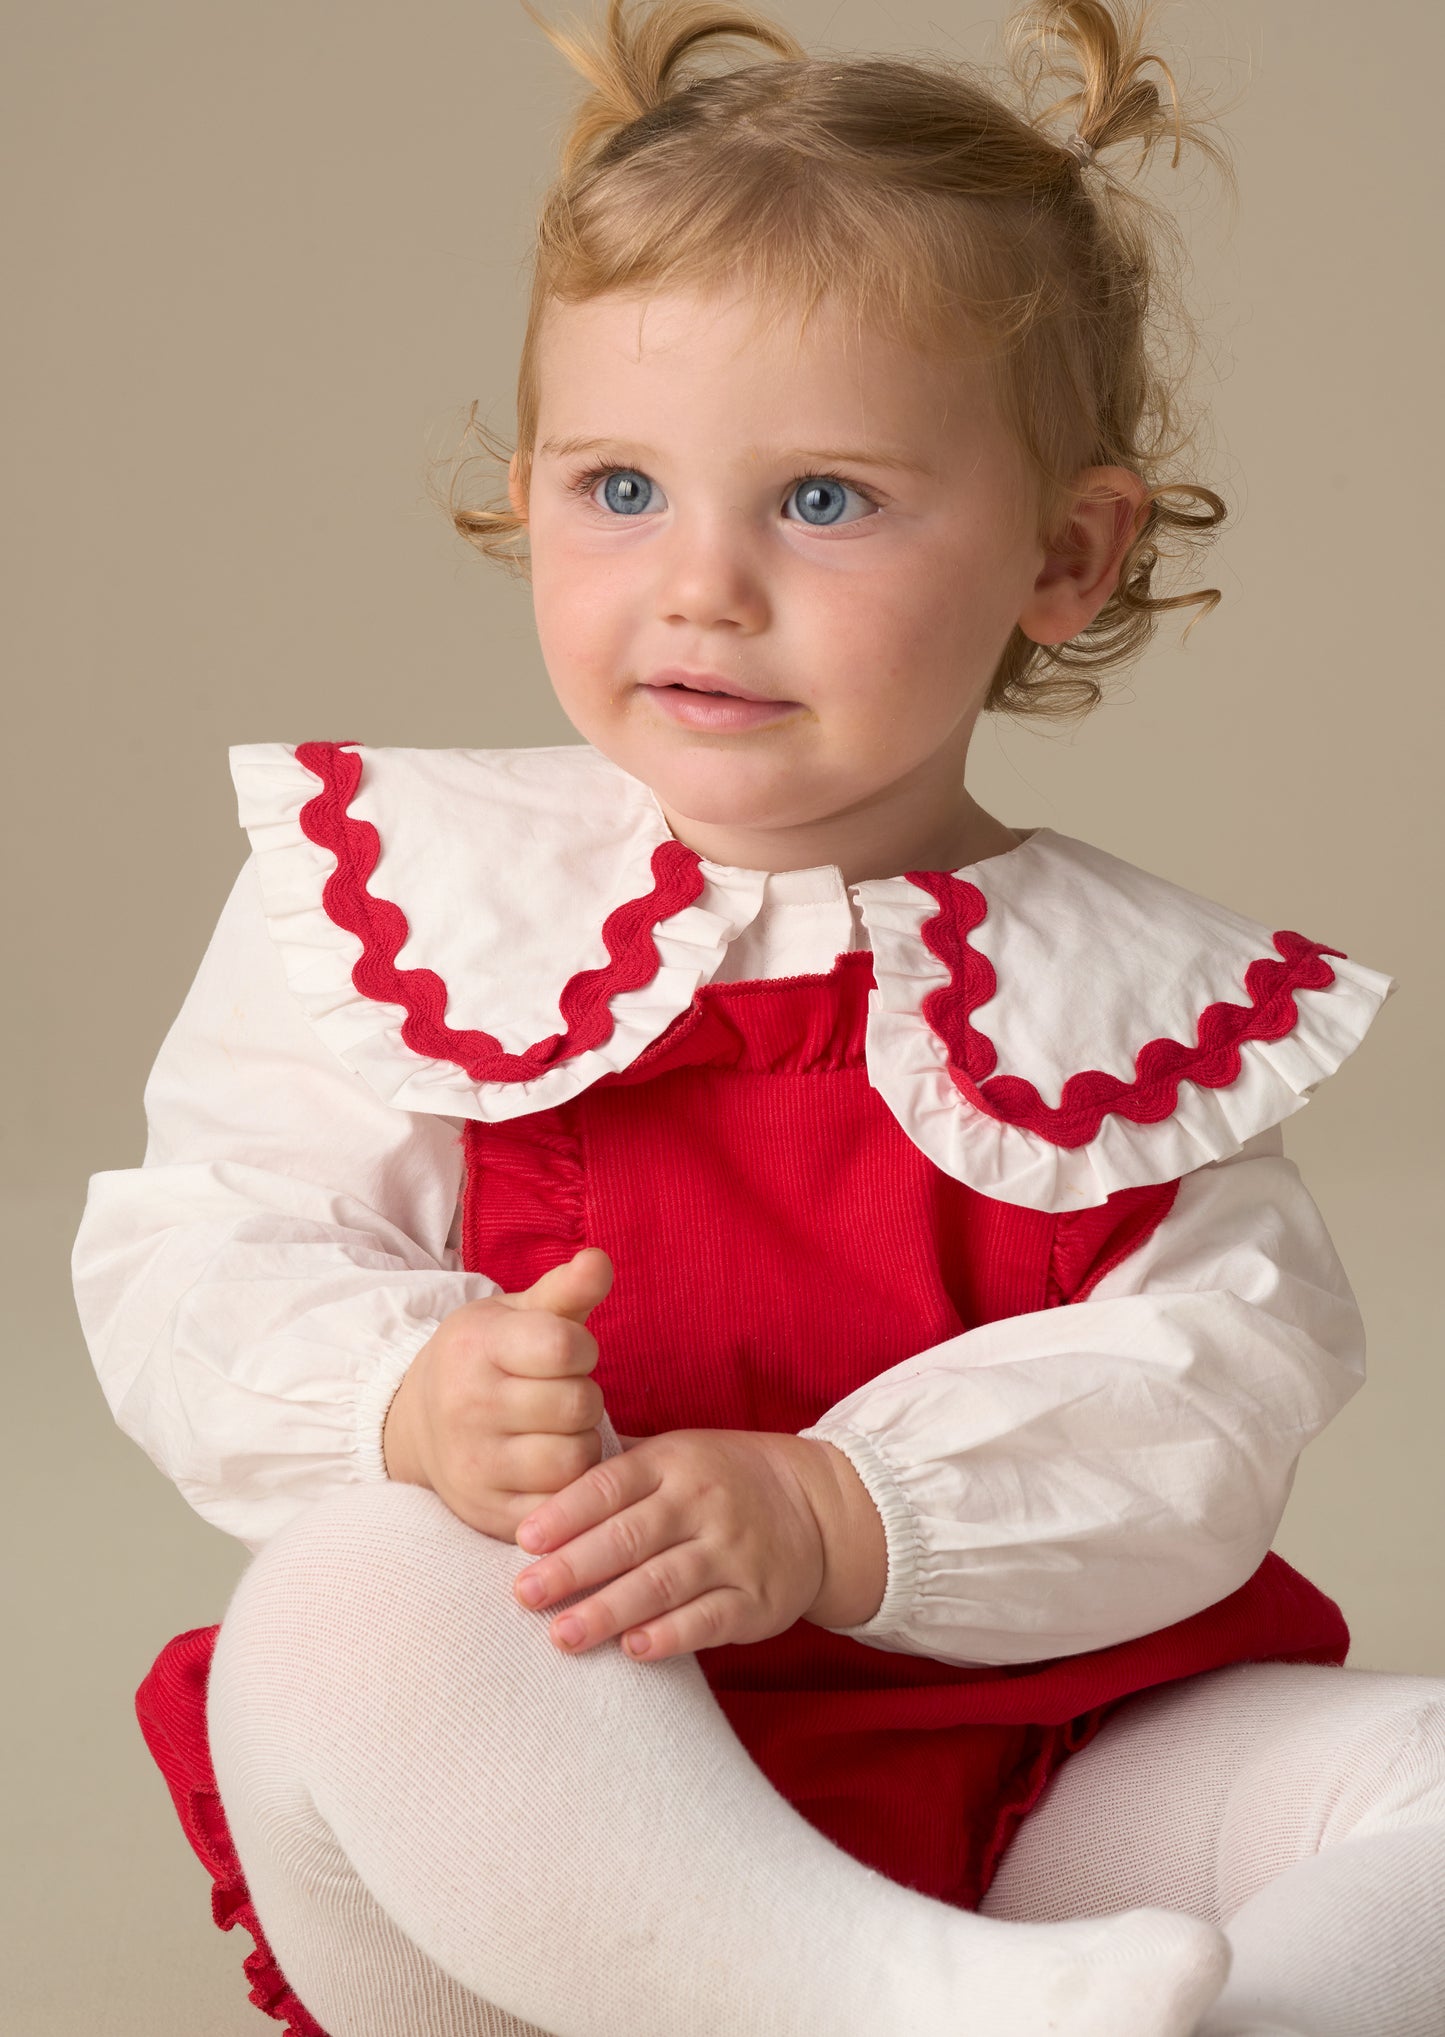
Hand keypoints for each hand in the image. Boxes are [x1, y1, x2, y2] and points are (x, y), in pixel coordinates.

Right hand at [381, 1247, 614, 1542]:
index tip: (566, 1352)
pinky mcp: (487, 1511)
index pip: (564, 1346)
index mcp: (475, 1346)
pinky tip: (549, 1466)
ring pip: (574, 1459)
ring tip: (557, 1431)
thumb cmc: (484, 1358)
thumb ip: (566, 1289)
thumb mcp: (516, 1313)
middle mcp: (467, 1406)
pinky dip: (567, 1486)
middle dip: (584, 1397)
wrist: (417, 1423)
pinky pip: (560, 1504)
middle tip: (562, 1395)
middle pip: (578, 1405)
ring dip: (581, 1444)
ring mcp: (474, 1464)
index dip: (582, 1348)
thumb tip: (599, 1260)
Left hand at [508, 1428, 852, 1661]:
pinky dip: (669, 1636)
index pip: (610, 1485)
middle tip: (525, 1595)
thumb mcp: (676, 1454)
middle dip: (573, 1568)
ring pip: (662, 1583)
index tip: (524, 1541)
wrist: (815, 1506)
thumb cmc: (721, 1480)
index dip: (565, 1513)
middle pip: (629, 1537)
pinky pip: (708, 1619)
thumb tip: (532, 1487)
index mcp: (673, 1462)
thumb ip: (615, 1471)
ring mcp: (732, 1552)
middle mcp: (702, 1503)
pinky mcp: (756, 1599)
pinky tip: (633, 1649)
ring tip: (562, 1635)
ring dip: (608, 1611)